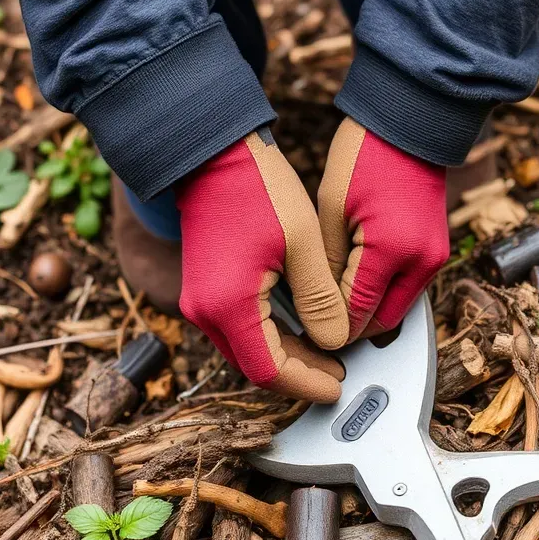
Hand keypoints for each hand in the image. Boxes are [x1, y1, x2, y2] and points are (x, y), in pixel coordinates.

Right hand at [176, 130, 348, 401]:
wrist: (212, 153)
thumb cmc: (255, 185)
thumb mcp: (303, 243)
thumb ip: (321, 299)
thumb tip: (336, 341)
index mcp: (228, 304)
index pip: (269, 370)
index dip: (306, 384)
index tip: (336, 385)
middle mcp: (205, 311)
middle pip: (254, 367)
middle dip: (298, 374)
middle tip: (338, 372)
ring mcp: (200, 302)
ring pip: (245, 351)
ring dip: (285, 357)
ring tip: (326, 353)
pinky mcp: (204, 290)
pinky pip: (238, 330)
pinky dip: (269, 338)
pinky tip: (300, 331)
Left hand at [318, 118, 450, 341]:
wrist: (409, 123)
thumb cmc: (364, 155)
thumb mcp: (329, 211)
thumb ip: (326, 266)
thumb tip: (319, 308)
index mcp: (392, 250)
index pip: (358, 314)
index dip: (330, 328)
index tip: (305, 330)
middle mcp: (422, 261)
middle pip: (383, 322)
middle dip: (351, 327)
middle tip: (315, 321)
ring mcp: (434, 258)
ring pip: (397, 309)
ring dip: (368, 311)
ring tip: (330, 303)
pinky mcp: (437, 252)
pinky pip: (407, 289)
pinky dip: (382, 294)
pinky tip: (352, 284)